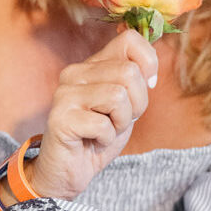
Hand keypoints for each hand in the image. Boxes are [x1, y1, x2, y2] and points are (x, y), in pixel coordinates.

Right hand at [26, 27, 156, 199]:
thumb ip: (134, 81)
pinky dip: (106, 139)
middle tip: (118, 120)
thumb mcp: (125, 104)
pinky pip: (103, 124)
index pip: (130, 40)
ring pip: (118, 96)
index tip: (146, 86)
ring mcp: (65, 94)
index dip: (149, 63)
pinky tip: (92, 141)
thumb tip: (150, 68)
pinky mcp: (61, 118)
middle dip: (136, 104)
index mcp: (92, 65)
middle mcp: (75, 73)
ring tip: (105, 131)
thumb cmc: (98, 136)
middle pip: (129, 72)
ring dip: (120, 123)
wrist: (69, 171)